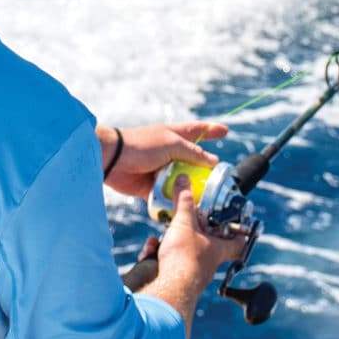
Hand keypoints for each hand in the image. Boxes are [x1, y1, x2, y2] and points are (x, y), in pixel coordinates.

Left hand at [97, 122, 227, 199]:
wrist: (112, 160)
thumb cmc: (141, 145)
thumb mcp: (171, 144)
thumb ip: (193, 153)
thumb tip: (213, 161)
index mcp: (175, 137)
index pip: (198, 130)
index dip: (212, 130)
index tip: (226, 131)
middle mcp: (170, 153)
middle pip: (193, 162)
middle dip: (205, 172)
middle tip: (218, 182)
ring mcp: (162, 170)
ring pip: (182, 181)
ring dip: (190, 189)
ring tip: (204, 199)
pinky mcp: (153, 187)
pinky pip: (168, 197)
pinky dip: (174, 201)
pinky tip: (185, 208)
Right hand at [143, 174, 248, 338]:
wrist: (169, 288)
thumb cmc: (184, 260)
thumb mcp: (183, 222)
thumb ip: (183, 200)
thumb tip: (184, 180)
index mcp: (218, 248)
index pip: (238, 241)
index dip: (240, 231)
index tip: (238, 223)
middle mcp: (209, 262)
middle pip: (207, 244)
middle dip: (194, 232)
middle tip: (186, 221)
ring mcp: (194, 272)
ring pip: (185, 253)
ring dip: (171, 243)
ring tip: (160, 239)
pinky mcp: (178, 278)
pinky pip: (170, 263)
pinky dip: (159, 255)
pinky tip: (151, 251)